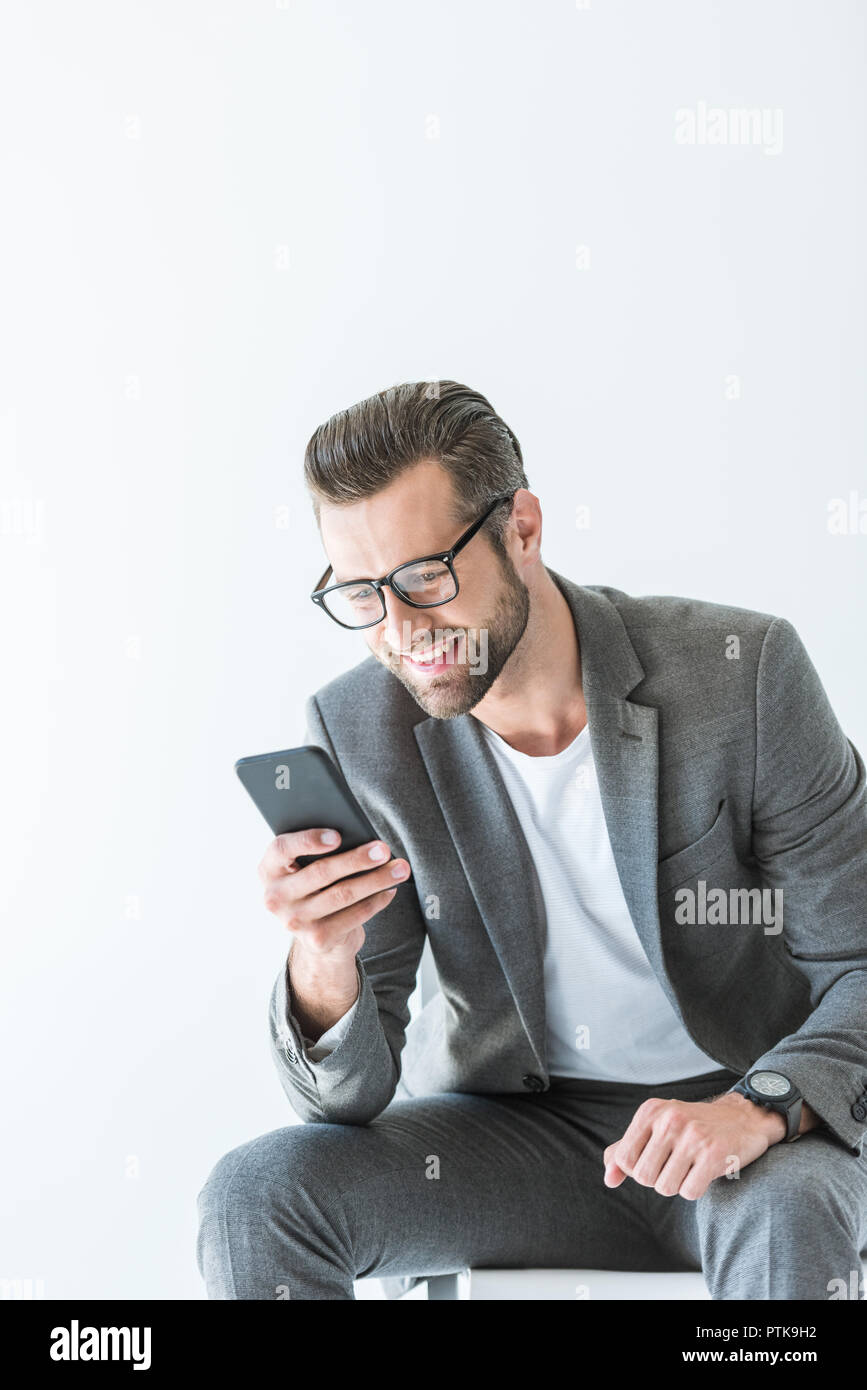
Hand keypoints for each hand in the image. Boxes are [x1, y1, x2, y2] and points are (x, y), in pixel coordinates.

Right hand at [257, 829, 410, 959]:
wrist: (313, 933)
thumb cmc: (312, 886)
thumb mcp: (303, 868)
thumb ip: (316, 852)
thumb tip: (357, 837)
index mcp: (267, 870)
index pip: (282, 848)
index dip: (309, 840)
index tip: (338, 835)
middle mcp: (275, 898)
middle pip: (321, 872)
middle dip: (358, 859)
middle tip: (383, 849)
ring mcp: (294, 922)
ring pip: (343, 894)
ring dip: (376, 880)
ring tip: (399, 868)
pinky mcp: (316, 939)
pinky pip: (354, 916)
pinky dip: (376, 901)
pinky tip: (390, 889)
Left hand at [602, 1092, 786, 1200]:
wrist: (743, 1118)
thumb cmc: (693, 1127)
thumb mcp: (655, 1128)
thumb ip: (626, 1150)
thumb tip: (608, 1179)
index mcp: (650, 1111)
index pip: (623, 1158)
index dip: (636, 1170)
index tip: (654, 1162)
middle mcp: (669, 1120)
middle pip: (643, 1177)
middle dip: (658, 1179)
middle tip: (675, 1165)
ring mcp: (692, 1136)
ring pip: (666, 1187)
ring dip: (677, 1185)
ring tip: (690, 1167)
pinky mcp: (713, 1154)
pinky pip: (689, 1192)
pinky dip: (695, 1189)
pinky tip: (704, 1171)